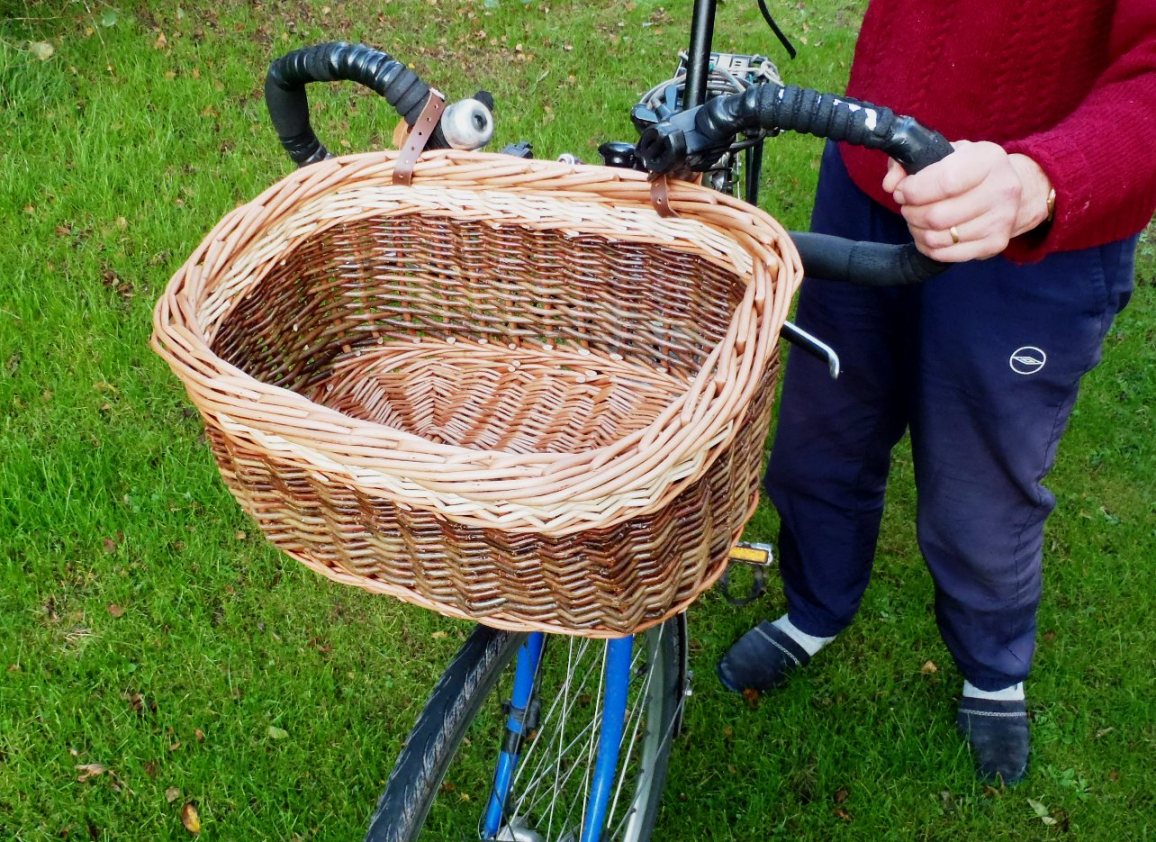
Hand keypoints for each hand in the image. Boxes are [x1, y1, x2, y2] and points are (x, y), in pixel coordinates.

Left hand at [882, 140, 1052, 260]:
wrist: (1010, 190)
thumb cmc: (968, 170)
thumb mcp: (943, 154)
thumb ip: (909, 161)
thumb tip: (890, 184)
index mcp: (989, 159)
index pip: (945, 181)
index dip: (914, 190)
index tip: (902, 191)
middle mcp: (1002, 190)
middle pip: (937, 215)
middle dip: (911, 212)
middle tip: (907, 206)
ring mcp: (1002, 220)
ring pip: (938, 238)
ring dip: (917, 230)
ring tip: (917, 218)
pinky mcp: (995, 244)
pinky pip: (946, 255)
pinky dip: (927, 247)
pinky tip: (927, 234)